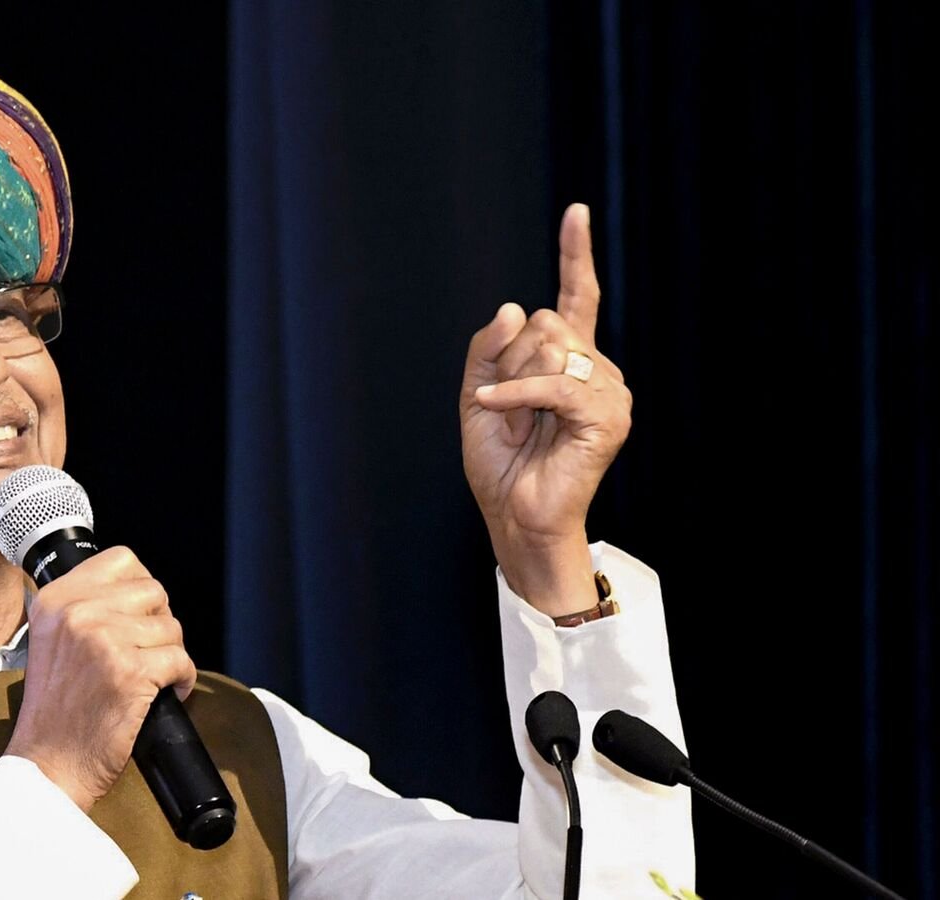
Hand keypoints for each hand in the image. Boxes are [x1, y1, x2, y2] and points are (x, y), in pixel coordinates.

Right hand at [4, 546, 194, 811]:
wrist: (48, 763)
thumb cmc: (54, 711)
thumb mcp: (52, 640)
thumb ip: (84, 609)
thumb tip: (136, 592)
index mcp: (56, 599)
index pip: (122, 560)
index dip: (140, 588)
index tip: (139, 616)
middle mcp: (77, 612)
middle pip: (153, 591)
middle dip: (159, 623)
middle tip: (147, 651)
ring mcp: (104, 639)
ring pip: (171, 626)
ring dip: (170, 654)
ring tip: (152, 677)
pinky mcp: (130, 672)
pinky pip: (181, 659)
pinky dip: (182, 679)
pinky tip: (165, 693)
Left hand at [459, 204, 632, 614]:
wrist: (514, 515)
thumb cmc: (500, 462)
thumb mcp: (478, 394)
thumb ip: (488, 349)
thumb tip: (512, 306)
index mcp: (569, 359)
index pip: (575, 297)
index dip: (575, 254)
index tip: (577, 212)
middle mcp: (596, 368)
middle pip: (543, 322)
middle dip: (509, 359)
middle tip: (509, 406)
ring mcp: (607, 390)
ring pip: (549, 346)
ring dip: (513, 381)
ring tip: (516, 422)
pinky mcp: (607, 415)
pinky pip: (553, 382)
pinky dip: (516, 393)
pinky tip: (498, 409)